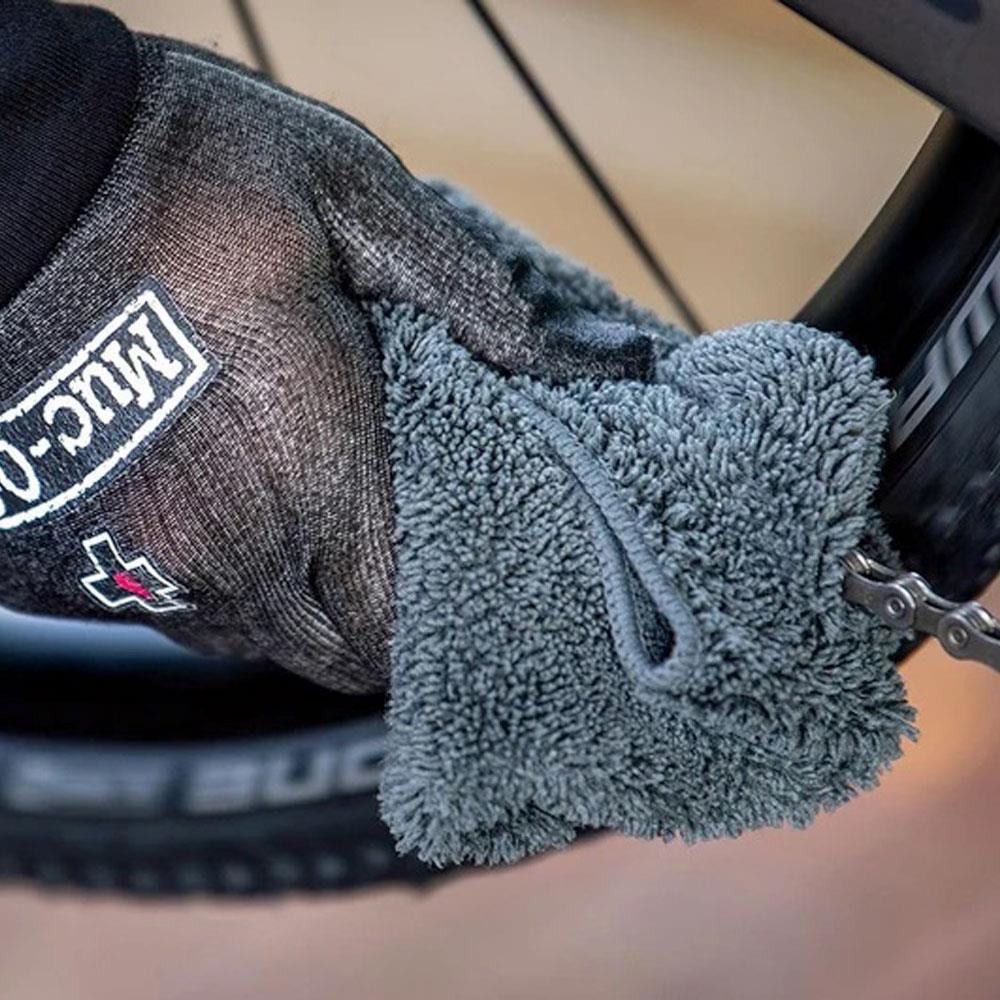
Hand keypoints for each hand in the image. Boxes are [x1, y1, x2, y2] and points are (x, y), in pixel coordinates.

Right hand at [0, 36, 659, 691]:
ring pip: (250, 640)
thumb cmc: (175, 177)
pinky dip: (211, 587)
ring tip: (310, 538)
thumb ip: (452, 286)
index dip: (433, 624)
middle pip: (332, 655)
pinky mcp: (61, 555)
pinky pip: (166, 610)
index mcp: (314, 470)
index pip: (395, 622)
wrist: (1, 175)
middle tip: (392, 570)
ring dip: (295, 609)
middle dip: (375, 628)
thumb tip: (530, 353)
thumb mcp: (347, 192)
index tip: (453, 592)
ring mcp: (134, 561)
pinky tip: (219, 519)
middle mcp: (226, 545)